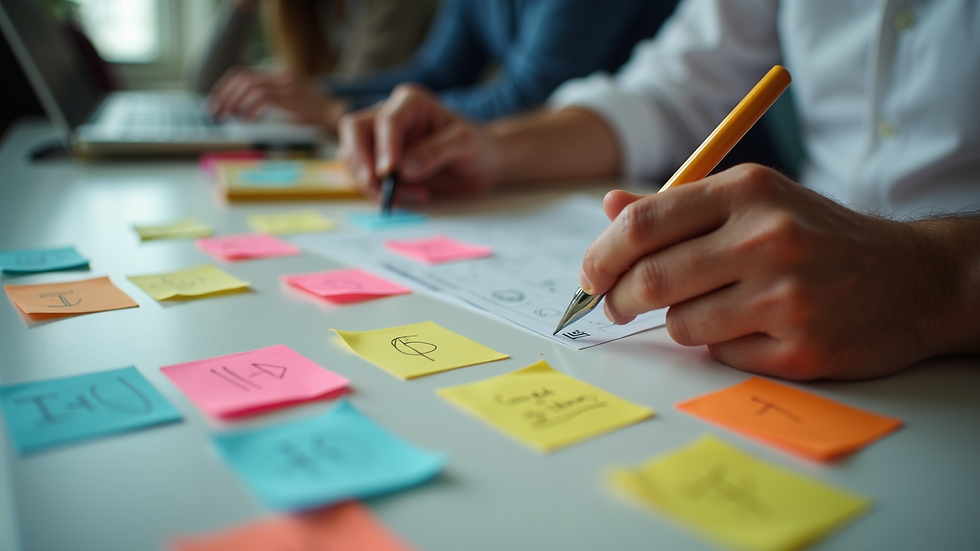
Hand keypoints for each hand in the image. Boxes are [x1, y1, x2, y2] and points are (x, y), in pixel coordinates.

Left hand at [208, 68, 347, 129]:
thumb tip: (241, 111)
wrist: (336, 114)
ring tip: (230, 117)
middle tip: (216, 113)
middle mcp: (279, 74)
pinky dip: (251, 108)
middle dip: (224, 95)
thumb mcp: (287, 103)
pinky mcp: (290, 94)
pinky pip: (263, 96)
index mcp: (276, 74)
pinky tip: (248, 119)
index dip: (225, 88)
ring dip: (234, 101)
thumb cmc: (313, 114)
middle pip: (242, 77)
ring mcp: (285, 83)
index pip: (242, 73)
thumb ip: (268, 101)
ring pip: (249, 85)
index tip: (216, 104)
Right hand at [338, 84, 497, 203]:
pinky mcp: (381, 162)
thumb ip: (436, 152)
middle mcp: (389, 115)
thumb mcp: (465, 144)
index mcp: (410, 102)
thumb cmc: (477, 146)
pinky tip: (409, 197)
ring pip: (354, 157)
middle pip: (355, 131)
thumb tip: (404, 169)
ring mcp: (382, 139)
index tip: (389, 172)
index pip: (387, 120)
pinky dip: (378, 192)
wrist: (482, 162)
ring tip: (412, 196)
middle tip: (377, 187)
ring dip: (373, 183)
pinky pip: (365, 176)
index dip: (384, 146)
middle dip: (361, 162)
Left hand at [579, 164, 957, 379]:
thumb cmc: (817, 236)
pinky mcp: (801, 347)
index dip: (600, 256)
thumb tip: (610, 208)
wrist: (912, 278)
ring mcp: (787, 296)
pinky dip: (723, 345)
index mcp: (747, 191)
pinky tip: (757, 327)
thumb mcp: (756, 200)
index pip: (643, 224)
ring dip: (681, 322)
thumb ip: (679, 206)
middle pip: (652, 279)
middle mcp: (767, 238)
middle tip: (618, 306)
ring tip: (716, 306)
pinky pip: (721, 355)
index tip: (590, 276)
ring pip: (681, 324)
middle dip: (621, 299)